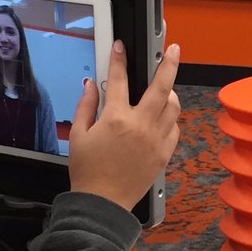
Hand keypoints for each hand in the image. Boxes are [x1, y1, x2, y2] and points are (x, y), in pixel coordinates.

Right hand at [68, 40, 181, 209]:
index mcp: (116, 119)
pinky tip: (161, 118)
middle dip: (169, 64)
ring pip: (173, 107)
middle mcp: (140, 126)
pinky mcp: (164, 153)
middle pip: (162, 86)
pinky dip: (170, 119)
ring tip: (164, 89)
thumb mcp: (78, 135)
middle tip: (173, 51)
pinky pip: (174, 128)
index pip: (119, 79)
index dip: (119, 59)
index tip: (120, 47)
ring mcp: (156, 139)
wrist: (103, 203)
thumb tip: (91, 84)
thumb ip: (86, 105)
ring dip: (170, 93)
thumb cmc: (88, 171)